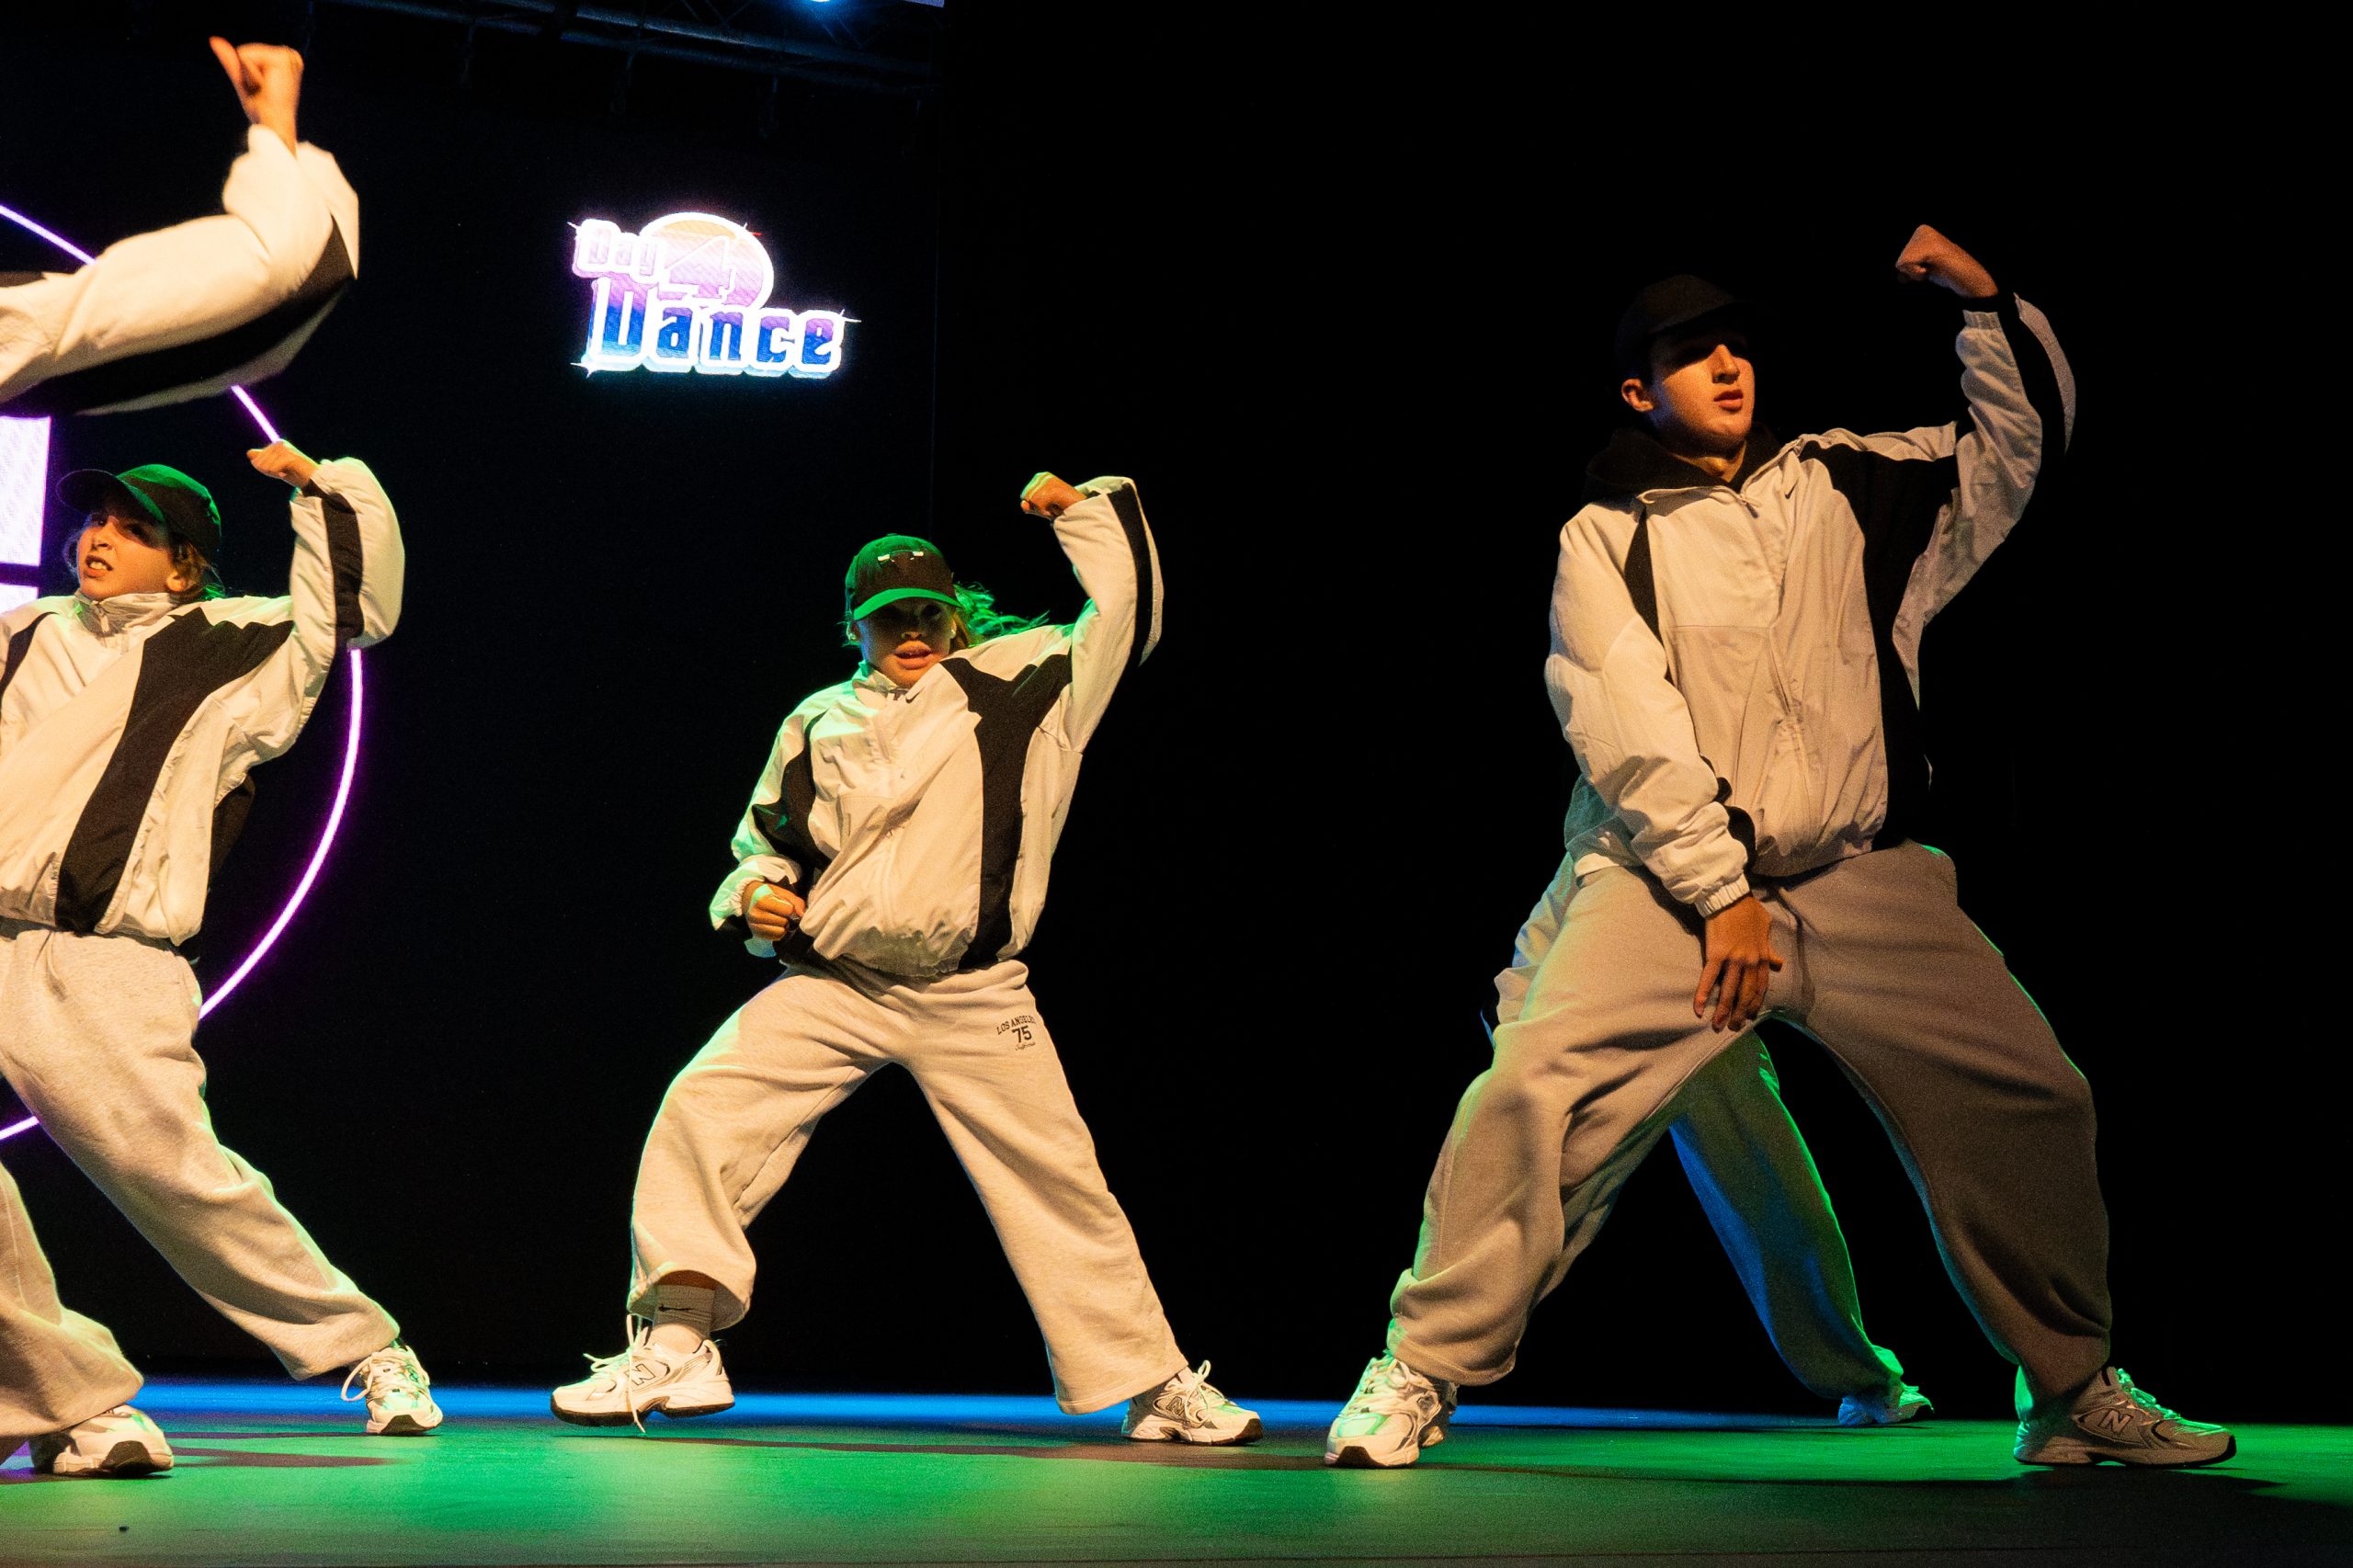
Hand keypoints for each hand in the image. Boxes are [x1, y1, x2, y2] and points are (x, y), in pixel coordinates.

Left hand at [209, 38, 302, 153]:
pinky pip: (246, 56)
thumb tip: (214, 40)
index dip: (249, 72)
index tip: (262, 88)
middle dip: (248, 71)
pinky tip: (265, 85)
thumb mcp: (243, 81)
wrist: (274, 123)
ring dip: (249, 73)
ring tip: (266, 89)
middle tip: (263, 90)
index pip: (251, 53)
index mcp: (285, 60)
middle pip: (248, 51)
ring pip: (246, 52)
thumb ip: (232, 60)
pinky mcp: (282, 59)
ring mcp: (288, 56)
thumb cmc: (263, 110)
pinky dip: (250, 73)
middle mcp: (290, 56)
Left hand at [246, 440, 318, 487]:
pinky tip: (286, 474)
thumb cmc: (295, 472)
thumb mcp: (275, 465)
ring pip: (267, 466)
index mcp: (276, 444)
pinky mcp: (290, 457)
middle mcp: (280, 443)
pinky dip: (278, 474)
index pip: (257, 460)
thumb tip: (248, 453)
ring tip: (286, 473)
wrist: (313, 478)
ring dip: (274, 473)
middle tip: (282, 472)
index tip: (278, 471)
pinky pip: (274, 468)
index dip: (265, 470)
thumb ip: (262, 459)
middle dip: (269, 472)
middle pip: (260, 463)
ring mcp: (286, 449)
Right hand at [744, 881, 805, 940]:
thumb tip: (801, 914)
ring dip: (784, 926)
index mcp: (761, 900)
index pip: (787, 910)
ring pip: (780, 931)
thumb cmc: (769, 894)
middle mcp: (756, 914)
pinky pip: (776, 937)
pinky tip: (776, 924)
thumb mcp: (782, 892)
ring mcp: (755, 926)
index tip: (788, 906)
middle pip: (784, 922)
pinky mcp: (757, 934)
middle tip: (784, 913)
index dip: (791, 909)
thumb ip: (795, 901)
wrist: (749, 898)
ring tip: (780, 918)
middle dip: (788, 918)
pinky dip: (779, 932)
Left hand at [1019, 472, 1084, 518]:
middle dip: (1038, 507)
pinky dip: (1046, 512)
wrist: (1082, 509)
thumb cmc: (1064, 508)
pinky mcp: (1052, 489)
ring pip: (1032, 502)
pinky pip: (1038, 506)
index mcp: (1040, 476)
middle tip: (1053, 506)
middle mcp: (1043, 476)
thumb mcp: (1043, 508)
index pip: (1024, 495)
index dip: (1035, 505)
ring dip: (1043, 510)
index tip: (1050, 503)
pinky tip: (1056, 509)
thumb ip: (1031, 506)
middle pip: (1026, 498)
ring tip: (1056, 507)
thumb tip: (1023, 504)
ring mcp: (1048, 481)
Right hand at [1694, 895, 1783, 1033]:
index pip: (1760, 987)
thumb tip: (1779, 963)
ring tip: (1718, 1025)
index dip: (1755, 1004)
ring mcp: (1732, 959)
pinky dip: (1703, 994)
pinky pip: (1709, 978)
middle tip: (1734, 1028)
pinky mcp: (1715, 954)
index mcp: (1761, 957)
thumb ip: (1770, 949)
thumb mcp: (1765, 929)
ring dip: (1723, 1011)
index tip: (1750, 1016)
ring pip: (1729, 991)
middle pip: (1745, 994)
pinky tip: (1698, 1009)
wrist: (1729, 897)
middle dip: (1740, 1013)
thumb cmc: (1748, 910)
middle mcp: (1749, 962)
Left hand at [1894, 224, 1996, 299]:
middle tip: (1934, 267)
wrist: (1970, 279)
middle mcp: (1923, 230)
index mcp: (1922, 230)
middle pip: (1899, 259)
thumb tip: (1900, 277)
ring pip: (1901, 263)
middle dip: (1913, 271)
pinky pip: (1906, 266)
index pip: (1900, 258)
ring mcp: (1927, 238)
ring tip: (1935, 267)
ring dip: (1916, 273)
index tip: (1930, 265)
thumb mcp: (1924, 266)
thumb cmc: (1948, 273)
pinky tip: (1932, 270)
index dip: (1913, 268)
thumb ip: (1910, 267)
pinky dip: (1917, 274)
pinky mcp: (1929, 249)